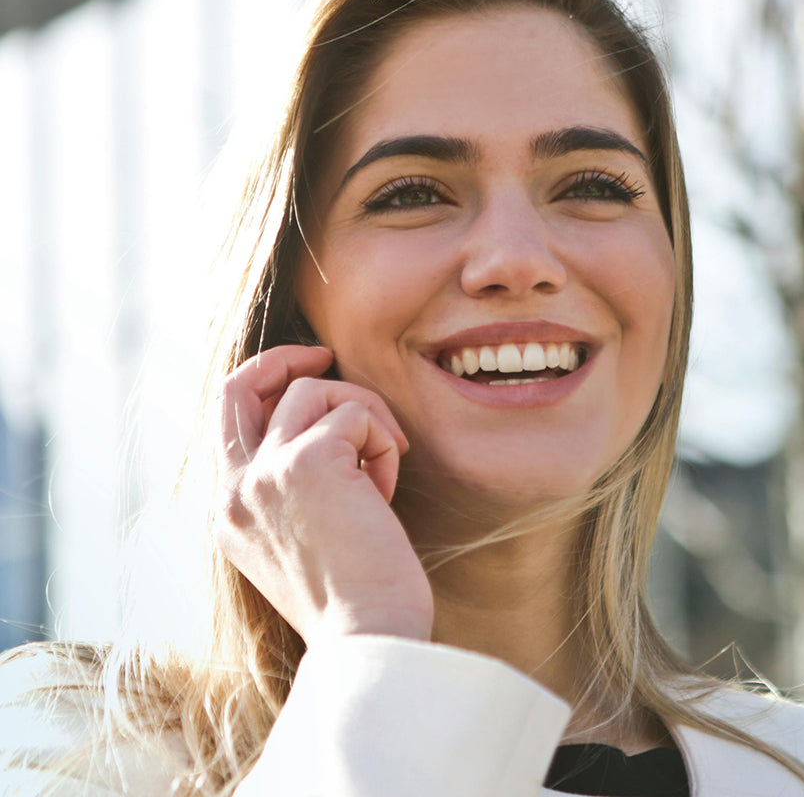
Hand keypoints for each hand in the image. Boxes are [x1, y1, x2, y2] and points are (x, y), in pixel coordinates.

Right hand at [214, 344, 433, 645]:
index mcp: (228, 511)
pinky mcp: (309, 462)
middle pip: (239, 384)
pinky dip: (382, 441)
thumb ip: (288, 486)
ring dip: (364, 416)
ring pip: (315, 391)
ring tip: (382, 469)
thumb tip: (321, 424)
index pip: (225, 418)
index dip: (264, 383)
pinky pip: (357, 414)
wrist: (368, 638)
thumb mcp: (298, 539)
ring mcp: (265, 473)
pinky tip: (386, 491)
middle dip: (284, 358)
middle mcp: (234, 489)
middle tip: (326, 355)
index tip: (307, 373)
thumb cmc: (352, 596)